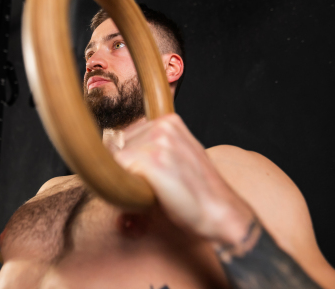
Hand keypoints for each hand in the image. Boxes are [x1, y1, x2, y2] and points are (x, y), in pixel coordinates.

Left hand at [114, 114, 253, 245]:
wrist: (220, 212)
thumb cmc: (197, 191)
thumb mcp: (177, 156)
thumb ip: (152, 147)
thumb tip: (114, 146)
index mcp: (169, 121)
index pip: (126, 135)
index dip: (131, 159)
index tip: (149, 175)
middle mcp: (162, 125)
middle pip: (117, 145)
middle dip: (127, 167)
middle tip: (156, 184)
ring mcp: (157, 140)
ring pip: (116, 159)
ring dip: (128, 178)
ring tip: (157, 188)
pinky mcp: (151, 159)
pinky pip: (117, 171)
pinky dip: (126, 187)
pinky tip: (152, 193)